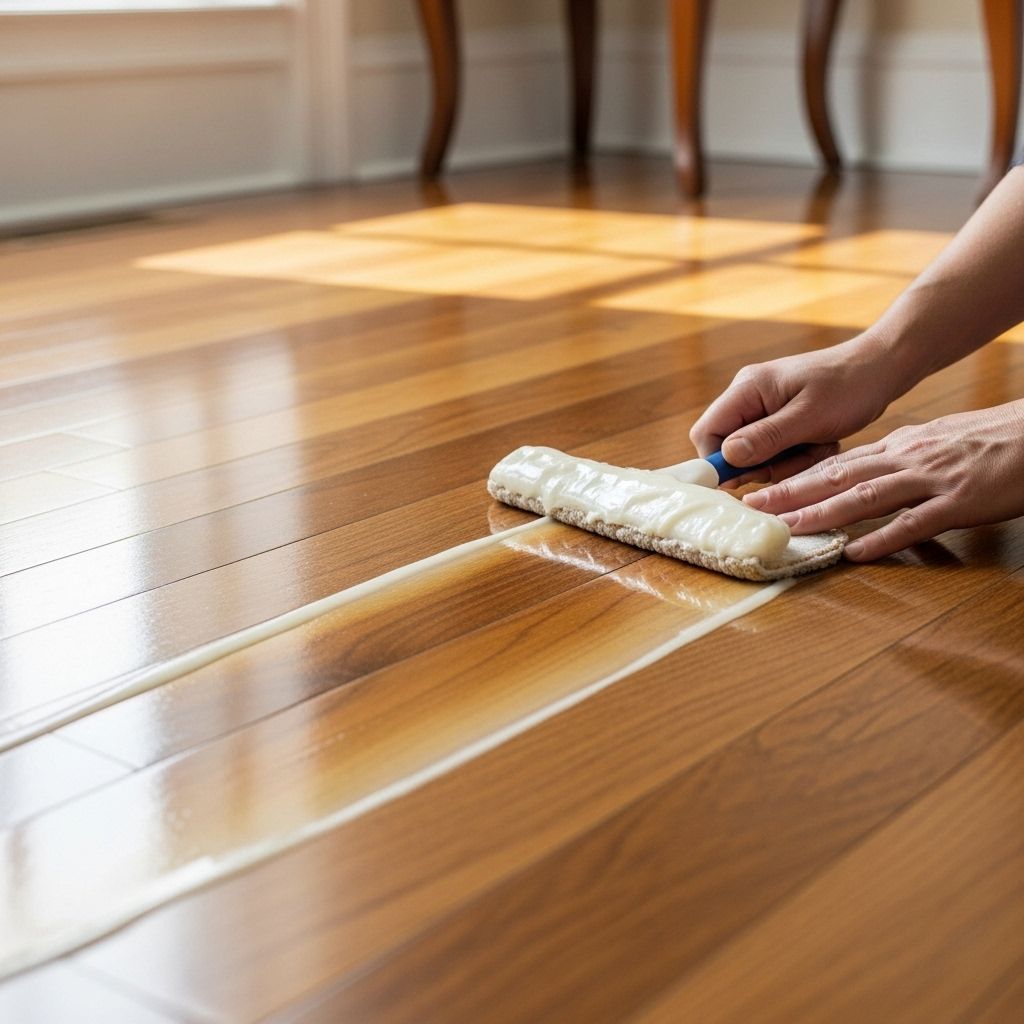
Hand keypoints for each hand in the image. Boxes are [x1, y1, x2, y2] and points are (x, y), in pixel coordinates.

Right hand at [689, 336, 903, 483]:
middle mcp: (748, 398)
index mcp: (747, 389)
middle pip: (729, 448)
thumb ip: (766, 437)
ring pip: (754, 455)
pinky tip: (820, 443)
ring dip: (785, 462)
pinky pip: (774, 452)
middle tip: (797, 460)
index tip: (748, 479)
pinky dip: (796, 456)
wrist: (881, 368)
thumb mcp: (809, 416)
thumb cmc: (849, 386)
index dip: (719, 462)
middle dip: (761, 465)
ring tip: (816, 447)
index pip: (707, 432)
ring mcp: (763, 409)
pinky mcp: (779, 420)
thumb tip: (727, 457)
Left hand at [743, 402, 1023, 560]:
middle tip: (755, 506)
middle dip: (793, 492)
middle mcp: (907, 459)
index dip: (798, 477)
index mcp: (901, 446)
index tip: (764, 489)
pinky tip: (856, 551)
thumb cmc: (993, 439)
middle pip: (839, 476)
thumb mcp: (938, 440)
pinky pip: (915, 522)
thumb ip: (901, 456)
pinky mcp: (959, 502)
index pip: (838, 463)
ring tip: (789, 527)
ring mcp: (932, 480)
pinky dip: (883, 538)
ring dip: (823, 512)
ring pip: (866, 496)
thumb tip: (867, 469)